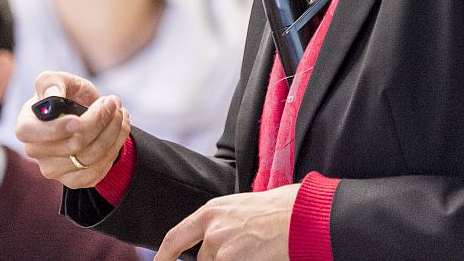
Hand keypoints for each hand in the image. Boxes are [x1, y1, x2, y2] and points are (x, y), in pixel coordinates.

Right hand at [14, 70, 129, 188]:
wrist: (84, 114)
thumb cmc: (66, 94)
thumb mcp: (59, 80)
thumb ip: (52, 82)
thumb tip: (53, 95)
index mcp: (26, 126)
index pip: (33, 134)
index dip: (56, 129)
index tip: (78, 119)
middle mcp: (35, 151)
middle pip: (72, 145)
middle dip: (99, 120)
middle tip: (113, 102)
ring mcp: (53, 169)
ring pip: (91, 156)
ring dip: (113, 131)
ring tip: (120, 111)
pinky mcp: (74, 180)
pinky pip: (100, 168)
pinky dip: (116, 145)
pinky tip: (119, 128)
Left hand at [154, 184, 299, 260]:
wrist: (300, 216)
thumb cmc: (280, 211)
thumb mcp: (242, 209)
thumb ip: (222, 224)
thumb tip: (212, 241)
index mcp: (211, 211)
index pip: (176, 237)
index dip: (164, 255)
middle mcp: (210, 228)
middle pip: (202, 259)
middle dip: (217, 260)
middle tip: (242, 251)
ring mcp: (219, 247)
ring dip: (232, 260)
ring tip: (255, 250)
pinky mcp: (229, 260)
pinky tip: (257, 255)